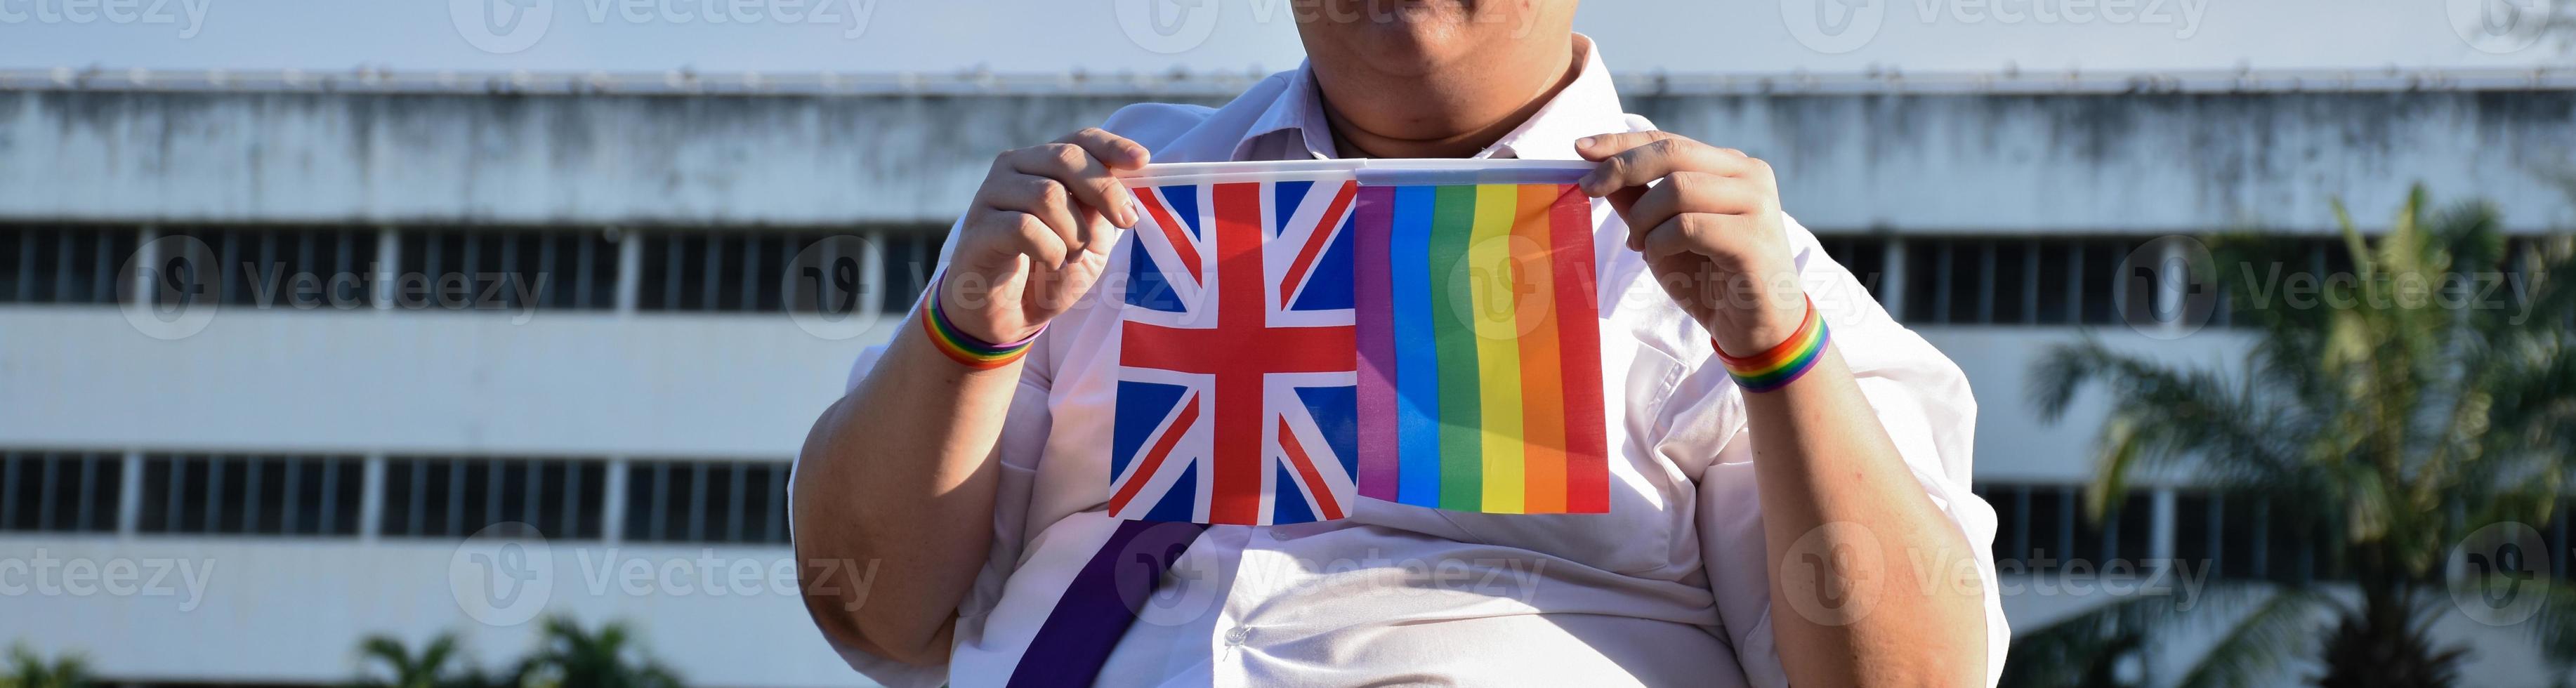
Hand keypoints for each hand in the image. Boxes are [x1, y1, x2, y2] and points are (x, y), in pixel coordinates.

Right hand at [943, 128, 1149, 342]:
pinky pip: (1023, 227)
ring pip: (1047, 194)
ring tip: (1071, 256)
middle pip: (1065, 158)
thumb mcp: (1089, 239)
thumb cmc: (1048, 271)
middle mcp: (1013, 169)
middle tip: (1124, 222)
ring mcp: (991, 195)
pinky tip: (1050, 262)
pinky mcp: (978, 228)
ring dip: (1073, 232)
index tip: (1142, 161)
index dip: (1112, 146)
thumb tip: (1125, 181)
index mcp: (1042, 164)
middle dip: (1104, 190)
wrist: (1009, 315)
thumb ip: (1101, 209)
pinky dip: (1050, 249)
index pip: (1079, 140)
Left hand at [1576, 131, 1806, 356]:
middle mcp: (1749, 175)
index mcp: (1730, 167)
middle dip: (1621, 168)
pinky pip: (1687, 227)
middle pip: (1672, 153)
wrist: (1758, 329)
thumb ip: (1638, 201)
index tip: (1581, 149)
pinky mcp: (1753, 237)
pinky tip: (1661, 260)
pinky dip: (1660, 244)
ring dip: (1644, 220)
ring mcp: (1757, 203)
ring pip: (1677, 189)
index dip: (1621, 143)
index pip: (1669, 141)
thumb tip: (1596, 169)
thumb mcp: (1664, 234)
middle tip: (1589, 189)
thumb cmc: (1712, 280)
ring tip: (1642, 247)